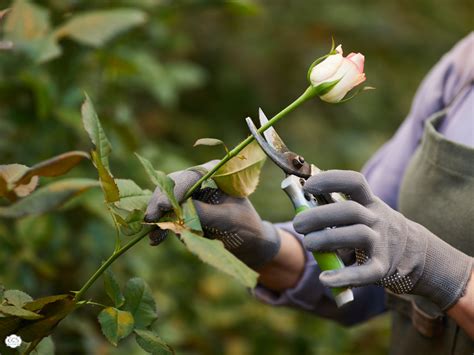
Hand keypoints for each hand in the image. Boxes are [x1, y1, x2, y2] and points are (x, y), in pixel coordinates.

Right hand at [144, 161, 280, 268]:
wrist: (250, 243)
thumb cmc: (246, 227)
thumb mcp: (227, 219)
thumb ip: (204, 213)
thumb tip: (179, 209)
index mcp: (215, 174)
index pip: (190, 177)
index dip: (175, 191)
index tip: (164, 206)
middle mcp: (200, 181)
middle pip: (171, 186)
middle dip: (160, 203)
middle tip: (151, 219)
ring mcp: (190, 196)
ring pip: (165, 201)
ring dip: (158, 219)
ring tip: (154, 238)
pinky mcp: (184, 212)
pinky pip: (168, 217)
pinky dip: (162, 227)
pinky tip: (156, 240)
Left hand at [293, 170, 472, 309]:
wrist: (412, 253)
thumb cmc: (370, 229)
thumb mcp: (358, 213)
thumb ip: (332, 207)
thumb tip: (297, 197)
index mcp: (369, 202)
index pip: (354, 182)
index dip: (331, 180)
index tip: (308, 185)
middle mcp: (378, 219)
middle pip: (351, 210)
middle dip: (320, 215)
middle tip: (298, 223)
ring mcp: (382, 243)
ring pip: (358, 235)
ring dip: (328, 238)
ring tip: (308, 243)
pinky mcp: (383, 268)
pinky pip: (365, 272)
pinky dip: (344, 276)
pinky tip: (324, 278)